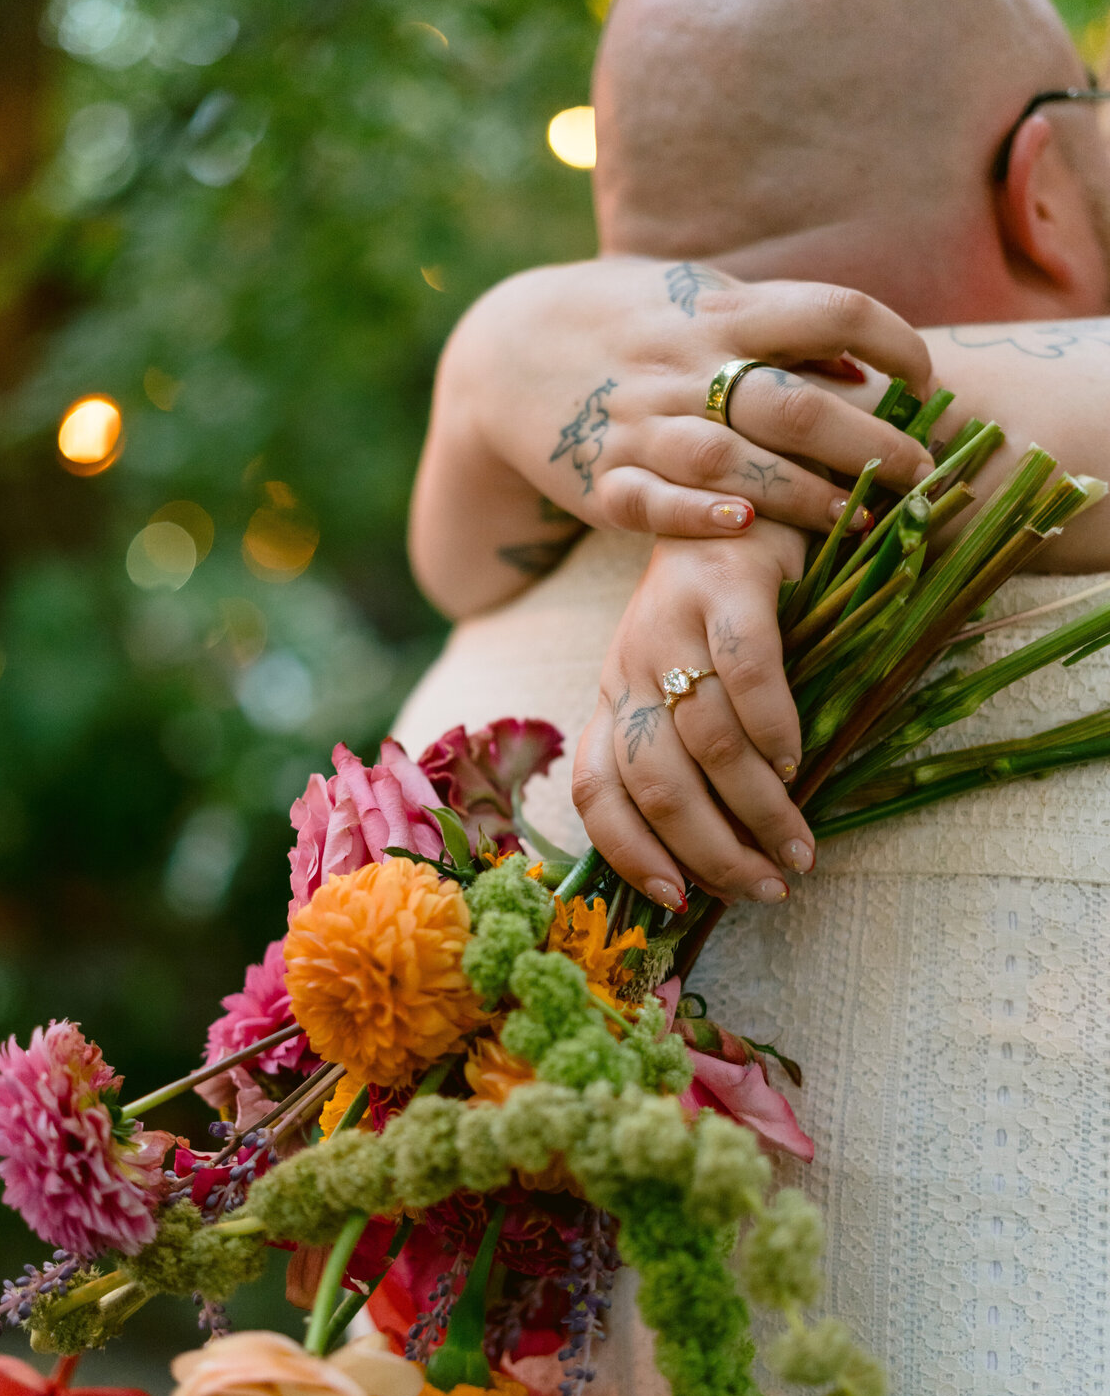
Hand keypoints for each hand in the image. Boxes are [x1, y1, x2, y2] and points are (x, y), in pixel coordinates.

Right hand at [411, 254, 934, 619]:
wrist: (501, 354)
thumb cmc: (624, 323)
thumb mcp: (697, 299)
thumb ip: (777, 325)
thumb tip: (863, 361)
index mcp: (720, 313)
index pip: (832, 309)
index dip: (895, 339)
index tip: (925, 379)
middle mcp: (684, 368)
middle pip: (794, 403)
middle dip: (867, 442)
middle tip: (920, 473)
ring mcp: (638, 426)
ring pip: (731, 461)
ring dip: (802, 495)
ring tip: (858, 519)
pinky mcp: (599, 480)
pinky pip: (650, 504)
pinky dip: (698, 516)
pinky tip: (745, 529)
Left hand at [572, 522, 810, 905]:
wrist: (747, 492)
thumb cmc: (726, 611)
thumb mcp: (687, 681)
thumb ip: (689, 752)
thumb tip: (720, 856)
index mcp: (615, 695)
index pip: (597, 791)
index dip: (629, 853)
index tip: (679, 902)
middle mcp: (629, 664)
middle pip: (653, 782)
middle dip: (709, 851)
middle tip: (764, 889)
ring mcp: (672, 621)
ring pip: (706, 742)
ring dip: (757, 810)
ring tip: (798, 850)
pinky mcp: (726, 584)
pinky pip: (746, 673)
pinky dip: (775, 728)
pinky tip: (799, 761)